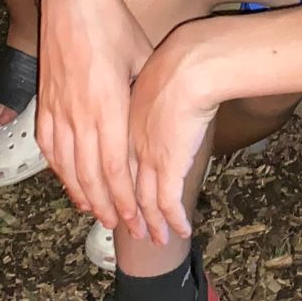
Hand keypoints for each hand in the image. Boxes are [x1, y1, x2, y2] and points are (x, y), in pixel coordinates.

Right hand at [36, 0, 154, 234]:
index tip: (134, 218)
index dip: (124, 198)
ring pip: (68, 167)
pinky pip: (49, 147)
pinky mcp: (45, 102)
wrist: (74, 0)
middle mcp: (80, 115)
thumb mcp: (143, 59)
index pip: (116, 168)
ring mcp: (58, 110)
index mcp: (108, 107)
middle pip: (92, 176)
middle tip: (121, 227)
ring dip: (83, 194)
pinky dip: (60, 171)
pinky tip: (69, 182)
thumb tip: (156, 124)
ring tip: (97, 213)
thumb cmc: (116, 26)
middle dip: (107, 206)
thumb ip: (145, 97)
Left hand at [126, 26, 218, 245]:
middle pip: (123, 187)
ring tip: (156, 238)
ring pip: (143, 200)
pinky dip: (173, 220)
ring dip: (151, 223)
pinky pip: (167, 202)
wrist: (187, 66)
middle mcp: (129, 145)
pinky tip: (180, 230)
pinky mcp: (167, 167)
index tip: (115, 196)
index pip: (114, 162)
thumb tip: (154, 87)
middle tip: (129, 228)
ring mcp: (147, 158)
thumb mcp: (149, 73)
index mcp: (121, 122)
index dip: (115, 183)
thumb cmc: (175, 62)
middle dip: (126, 212)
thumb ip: (148, 87)